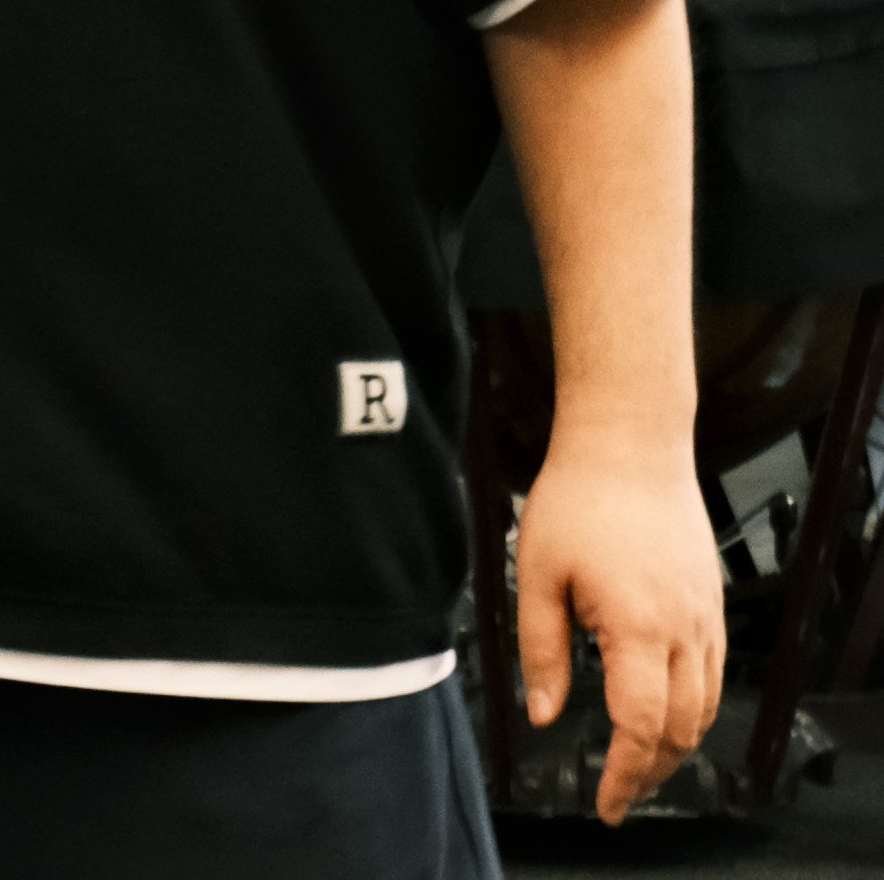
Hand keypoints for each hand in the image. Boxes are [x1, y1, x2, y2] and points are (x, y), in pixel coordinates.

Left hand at [515, 432, 725, 820]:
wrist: (630, 445)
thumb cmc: (576, 500)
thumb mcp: (536, 575)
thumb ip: (541, 650)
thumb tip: (543, 715)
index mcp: (637, 627)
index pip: (641, 726)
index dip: (625, 773)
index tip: (604, 802)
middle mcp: (685, 629)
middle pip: (683, 729)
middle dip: (652, 772)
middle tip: (617, 797)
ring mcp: (705, 617)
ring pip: (705, 707)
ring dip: (676, 747)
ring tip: (638, 769)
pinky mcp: (710, 604)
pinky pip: (712, 674)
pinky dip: (692, 710)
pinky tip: (663, 716)